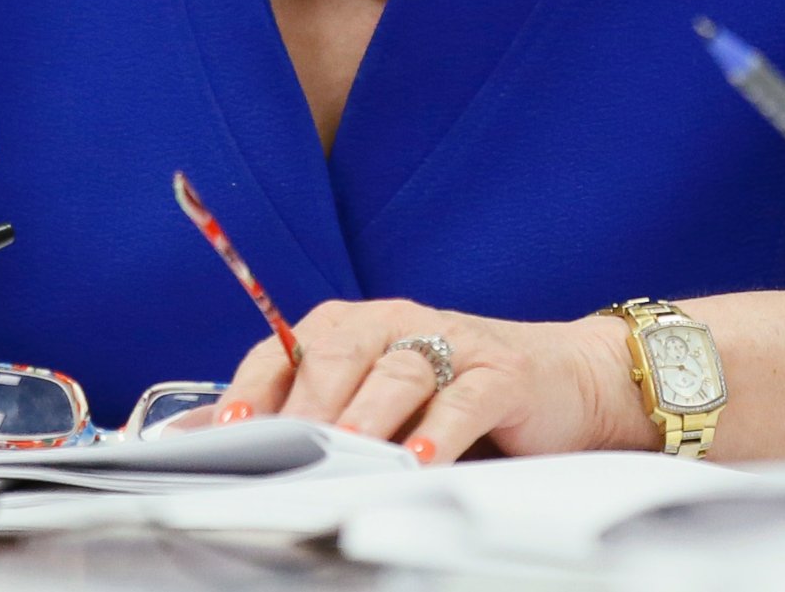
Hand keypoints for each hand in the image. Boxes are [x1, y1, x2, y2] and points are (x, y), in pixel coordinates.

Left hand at [214, 298, 640, 463]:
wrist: (566, 380)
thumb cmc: (456, 398)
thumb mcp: (379, 403)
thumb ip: (313, 416)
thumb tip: (218, 440)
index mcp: (357, 326)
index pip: (292, 346)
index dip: (257, 384)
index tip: (228, 428)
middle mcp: (399, 324)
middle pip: (340, 351)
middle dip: (308, 403)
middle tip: (285, 448)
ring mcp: (453, 344)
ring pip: (398, 371)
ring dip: (366, 415)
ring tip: (345, 454)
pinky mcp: (501, 374)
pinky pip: (463, 400)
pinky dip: (439, 430)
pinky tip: (420, 460)